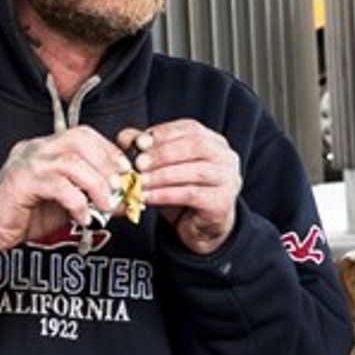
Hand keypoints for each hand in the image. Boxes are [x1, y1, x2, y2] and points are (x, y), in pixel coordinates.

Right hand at [0, 126, 131, 259]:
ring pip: (72, 162)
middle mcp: (36, 149)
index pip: (83, 134)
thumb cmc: (28, 215)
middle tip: (118, 187)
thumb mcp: (69, 203)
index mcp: (47, 148)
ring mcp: (27, 163)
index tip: (126, 170)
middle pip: (79, 140)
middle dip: (106, 163)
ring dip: (96, 184)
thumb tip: (124, 200)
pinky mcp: (21, 182)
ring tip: (105, 204)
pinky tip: (83, 216)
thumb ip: (94, 197)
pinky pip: (58, 186)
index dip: (108, 150)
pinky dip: (78, 202)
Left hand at [119, 120, 241, 254]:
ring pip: (196, 171)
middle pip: (197, 146)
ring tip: (140, 181)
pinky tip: (147, 197)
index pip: (191, 128)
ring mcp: (229, 180)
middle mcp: (226, 158)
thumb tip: (126, 138)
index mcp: (214, 142)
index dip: (164, 134)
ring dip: (163, 175)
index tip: (140, 143)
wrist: (199, 226)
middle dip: (163, 154)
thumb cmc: (182, 191)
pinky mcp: (223, 202)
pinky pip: (193, 194)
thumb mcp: (163, 167)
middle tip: (139, 163)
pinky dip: (166, 194)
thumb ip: (146, 149)